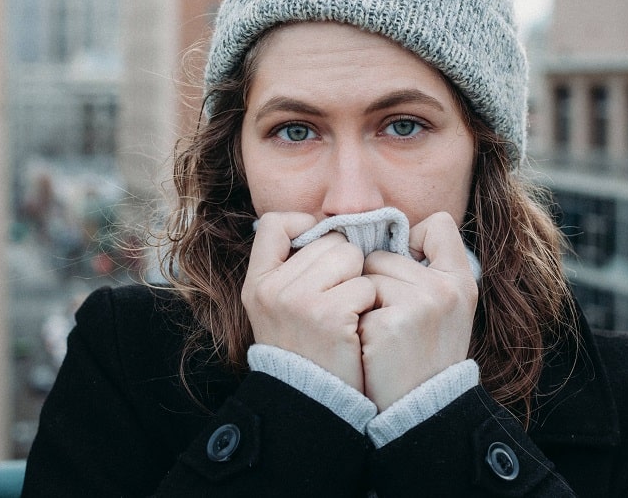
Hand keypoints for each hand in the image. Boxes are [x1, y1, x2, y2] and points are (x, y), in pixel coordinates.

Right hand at [242, 212, 376, 391]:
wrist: (314, 402)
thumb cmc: (306, 349)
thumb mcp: (279, 308)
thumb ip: (293, 269)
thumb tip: (329, 228)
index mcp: (257, 282)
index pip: (276, 224)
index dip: (304, 227)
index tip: (320, 252)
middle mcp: (273, 288)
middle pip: (329, 240)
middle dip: (344, 264)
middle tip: (339, 298)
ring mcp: (299, 301)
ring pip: (352, 257)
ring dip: (360, 282)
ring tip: (348, 312)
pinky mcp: (330, 315)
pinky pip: (366, 285)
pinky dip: (370, 304)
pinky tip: (357, 327)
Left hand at [358, 212, 477, 410]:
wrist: (420, 410)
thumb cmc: (424, 354)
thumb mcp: (444, 307)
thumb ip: (426, 268)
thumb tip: (384, 232)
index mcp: (462, 279)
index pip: (438, 224)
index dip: (413, 241)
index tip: (407, 273)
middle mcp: (446, 287)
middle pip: (383, 252)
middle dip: (375, 281)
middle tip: (390, 321)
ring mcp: (420, 304)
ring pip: (364, 275)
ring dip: (361, 301)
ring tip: (380, 334)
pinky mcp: (390, 323)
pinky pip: (353, 299)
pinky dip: (354, 321)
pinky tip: (370, 346)